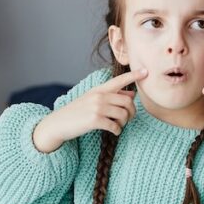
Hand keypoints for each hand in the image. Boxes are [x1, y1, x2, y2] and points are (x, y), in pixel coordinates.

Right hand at [32, 68, 146, 152]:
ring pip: (123, 114)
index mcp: (99, 89)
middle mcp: (99, 96)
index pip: (119, 80)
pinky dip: (117, 130)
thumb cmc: (77, 112)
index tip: (146, 71)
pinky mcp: (94, 120)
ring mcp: (96, 107)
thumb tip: (132, 95)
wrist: (57, 123)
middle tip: (128, 119)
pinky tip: (114, 131)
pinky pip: (115, 126)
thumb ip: (111, 96)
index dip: (133, 76)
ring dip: (124, 123)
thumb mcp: (92, 100)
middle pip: (127, 102)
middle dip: (131, 112)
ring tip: (118, 126)